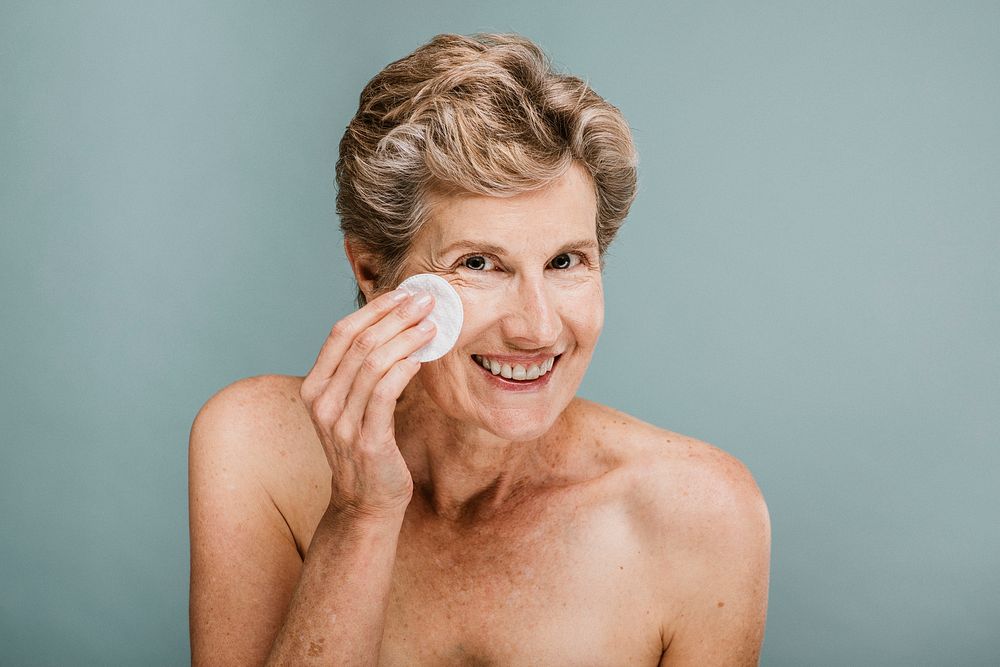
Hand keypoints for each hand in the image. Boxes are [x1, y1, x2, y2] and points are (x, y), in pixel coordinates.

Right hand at [299, 289, 435, 518]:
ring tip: (431, 325)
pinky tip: (422, 357)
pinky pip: (385, 392)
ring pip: (373, 362)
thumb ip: (361, 371)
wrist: (365, 501)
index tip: (403, 294)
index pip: (341, 333)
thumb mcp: (352, 405)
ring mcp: (340, 422)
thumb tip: (395, 325)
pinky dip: (404, 368)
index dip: (374, 309)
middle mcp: (322, 402)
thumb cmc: (366, 447)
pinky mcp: (366, 440)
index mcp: (314, 387)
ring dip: (406, 337)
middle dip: (395, 316)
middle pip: (359, 342)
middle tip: (425, 301)